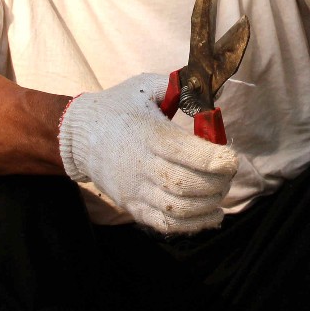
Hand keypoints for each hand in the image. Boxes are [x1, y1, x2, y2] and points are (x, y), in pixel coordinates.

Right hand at [57, 72, 236, 235]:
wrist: (78, 134)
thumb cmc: (117, 107)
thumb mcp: (144, 86)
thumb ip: (177, 85)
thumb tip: (206, 88)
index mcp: (148, 134)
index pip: (186, 153)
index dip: (215, 160)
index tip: (231, 159)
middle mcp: (140, 165)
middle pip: (186, 184)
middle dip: (217, 183)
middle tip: (229, 174)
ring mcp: (135, 189)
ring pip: (178, 207)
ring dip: (208, 205)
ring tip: (221, 193)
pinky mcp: (132, 206)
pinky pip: (164, 223)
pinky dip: (192, 225)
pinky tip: (212, 215)